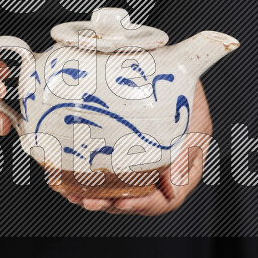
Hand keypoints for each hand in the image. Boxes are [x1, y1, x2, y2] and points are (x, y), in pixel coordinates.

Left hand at [59, 81, 212, 215]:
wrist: (152, 52)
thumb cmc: (175, 73)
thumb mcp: (191, 106)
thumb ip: (187, 140)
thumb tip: (173, 188)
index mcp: (186, 155)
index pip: (171, 197)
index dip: (147, 205)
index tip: (123, 202)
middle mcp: (162, 160)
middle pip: (140, 198)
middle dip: (112, 203)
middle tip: (89, 199)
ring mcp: (138, 153)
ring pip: (117, 187)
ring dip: (94, 195)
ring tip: (73, 193)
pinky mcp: (116, 144)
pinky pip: (101, 169)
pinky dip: (83, 177)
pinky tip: (65, 178)